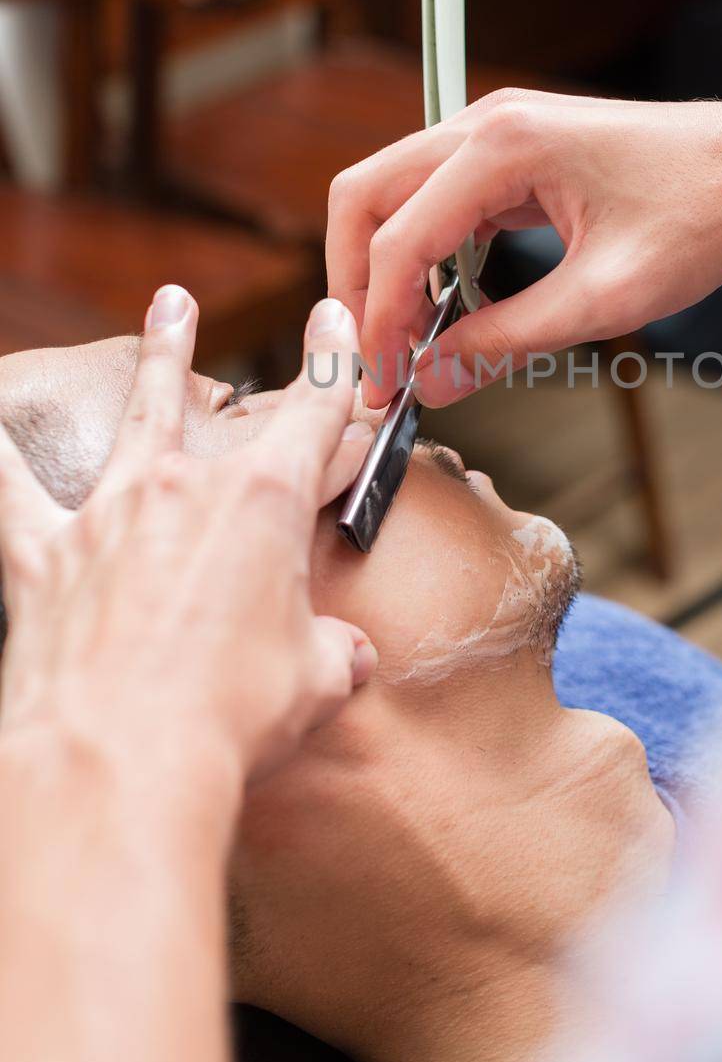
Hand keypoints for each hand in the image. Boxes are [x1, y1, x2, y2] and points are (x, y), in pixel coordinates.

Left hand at [0, 287, 376, 788]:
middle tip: (180, 301)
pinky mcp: (41, 557)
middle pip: (192, 399)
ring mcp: (107, 516)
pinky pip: (10, 491)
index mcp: (264, 506)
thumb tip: (348, 655)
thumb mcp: (312, 685)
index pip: (313, 412)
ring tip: (137, 324)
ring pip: (124, 421)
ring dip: (134, 367)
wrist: (116, 760)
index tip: (331, 321)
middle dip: (188, 344)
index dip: (331, 362)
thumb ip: (331, 653)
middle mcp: (183, 490)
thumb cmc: (226, 720)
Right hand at [327, 90, 721, 408]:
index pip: (396, 239)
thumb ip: (507, 342)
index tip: (383, 384)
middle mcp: (487, 123)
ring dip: (389, 267)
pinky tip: (452, 306)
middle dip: (356, 282)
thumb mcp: (605, 299)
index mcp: (503, 146)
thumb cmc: (702, 215)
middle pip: (366, 197)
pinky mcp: (515, 150)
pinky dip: (428, 252)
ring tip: (411, 343)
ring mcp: (497, 130)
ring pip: (395, 195)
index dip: (378, 321)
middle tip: (376, 358)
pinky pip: (440, 198)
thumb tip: (432, 381)